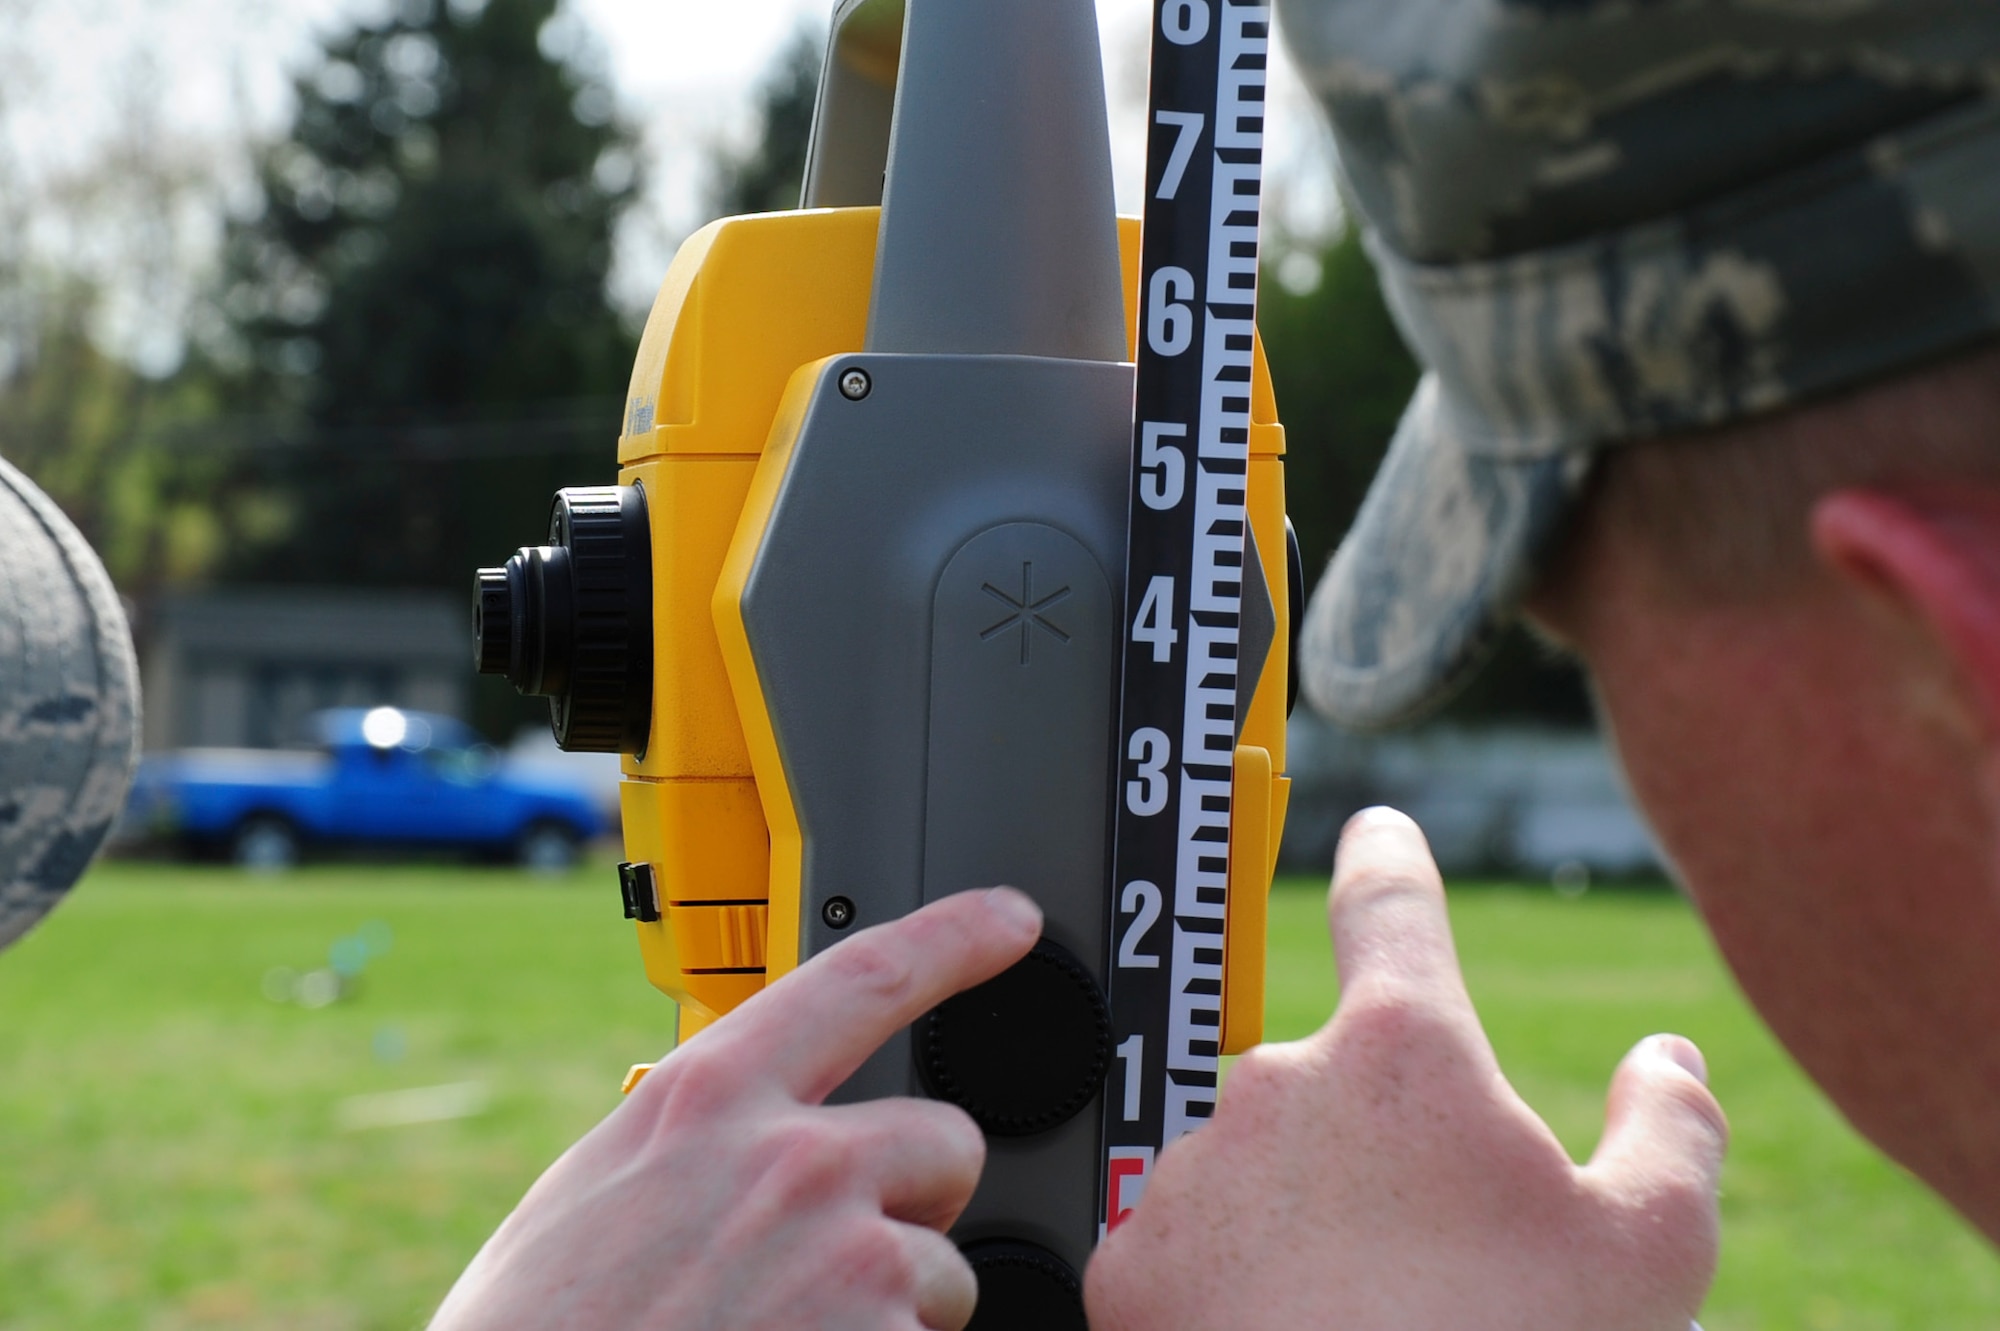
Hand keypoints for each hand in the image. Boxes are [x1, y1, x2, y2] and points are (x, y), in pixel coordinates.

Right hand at [430, 886, 1042, 1330]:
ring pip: (945, 1267)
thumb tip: (736, 1145)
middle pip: (945, 1138)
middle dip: (916, 1197)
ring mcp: (848, 1260)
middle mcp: (793, 1162)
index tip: (1009, 919)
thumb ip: (690, 1147)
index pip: (863, 979)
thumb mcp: (595, 1199)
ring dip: (895, 1308)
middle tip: (844, 1258)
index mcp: (708, 1102)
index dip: (954, 937)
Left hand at [1086, 808, 1725, 1330]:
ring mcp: (1192, 1171)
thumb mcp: (1644, 1256)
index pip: (1389, 906)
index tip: (1375, 832)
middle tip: (1429, 1265)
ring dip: (1300, 1224)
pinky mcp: (1128, 1260)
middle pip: (1333, 1089)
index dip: (1386, 861)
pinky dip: (1230, 1286)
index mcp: (1402, 1055)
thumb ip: (1669, 1133)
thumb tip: (1667, 1061)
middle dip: (1372, 1155)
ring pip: (1257, 1174)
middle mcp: (1276, 1083)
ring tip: (1359, 1318)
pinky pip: (1187, 1248)